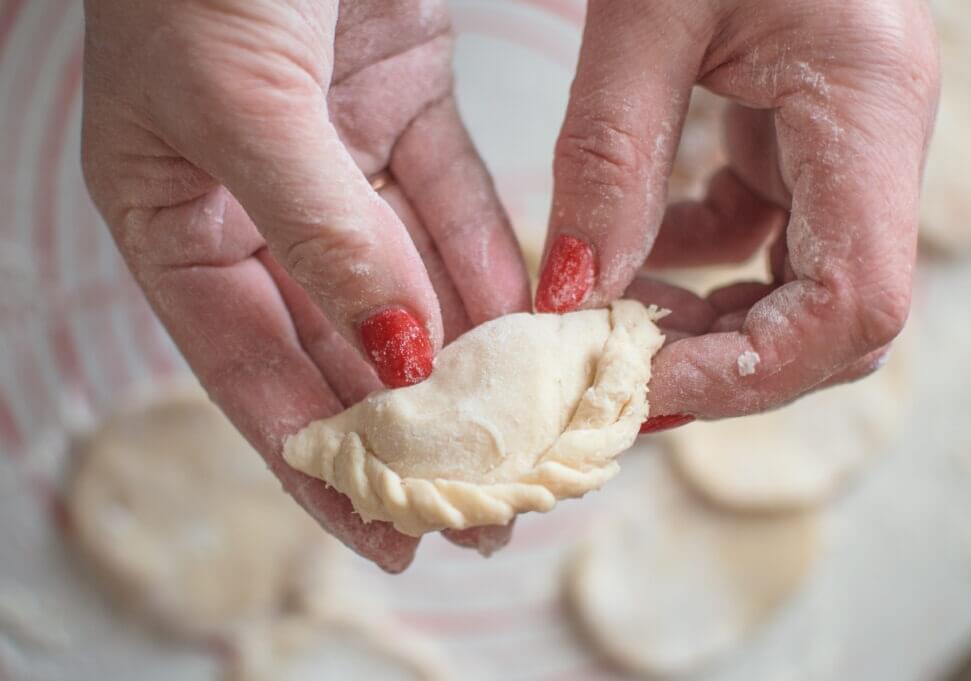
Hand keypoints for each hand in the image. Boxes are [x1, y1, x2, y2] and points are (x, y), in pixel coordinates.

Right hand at [81, 0, 529, 570]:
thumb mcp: (243, 105)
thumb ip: (319, 238)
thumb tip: (393, 360)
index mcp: (175, 219)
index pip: (251, 371)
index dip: (318, 461)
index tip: (385, 534)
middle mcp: (252, 200)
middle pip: (339, 344)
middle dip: (411, 426)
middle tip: (482, 503)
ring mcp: (329, 157)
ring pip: (407, 284)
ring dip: (466, 358)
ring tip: (525, 435)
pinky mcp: (396, 106)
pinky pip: (451, 208)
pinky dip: (492, 266)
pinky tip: (537, 329)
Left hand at [536, 0, 938, 425]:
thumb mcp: (644, 14)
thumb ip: (609, 161)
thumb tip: (572, 299)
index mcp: (863, 104)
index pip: (857, 304)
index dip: (755, 371)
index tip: (642, 383)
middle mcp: (872, 135)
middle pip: (836, 317)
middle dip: (728, 361)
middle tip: (616, 374)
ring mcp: (842, 136)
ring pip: (801, 286)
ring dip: (709, 322)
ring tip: (612, 322)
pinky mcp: (800, 130)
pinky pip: (764, 232)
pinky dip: (699, 263)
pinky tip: (635, 248)